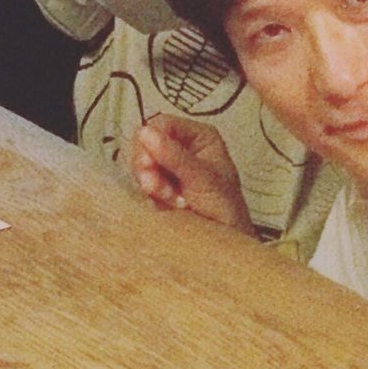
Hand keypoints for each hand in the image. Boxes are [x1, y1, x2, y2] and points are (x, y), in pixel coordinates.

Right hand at [131, 114, 250, 230]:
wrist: (224, 244)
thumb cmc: (226, 209)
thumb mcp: (204, 180)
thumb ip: (176, 157)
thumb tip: (147, 133)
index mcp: (199, 136)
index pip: (163, 124)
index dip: (150, 141)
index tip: (147, 163)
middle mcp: (182, 146)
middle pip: (146, 142)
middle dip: (149, 167)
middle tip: (157, 187)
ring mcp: (169, 165)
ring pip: (141, 162)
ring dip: (152, 184)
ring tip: (173, 200)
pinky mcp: (158, 183)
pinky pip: (141, 181)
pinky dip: (151, 195)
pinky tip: (169, 205)